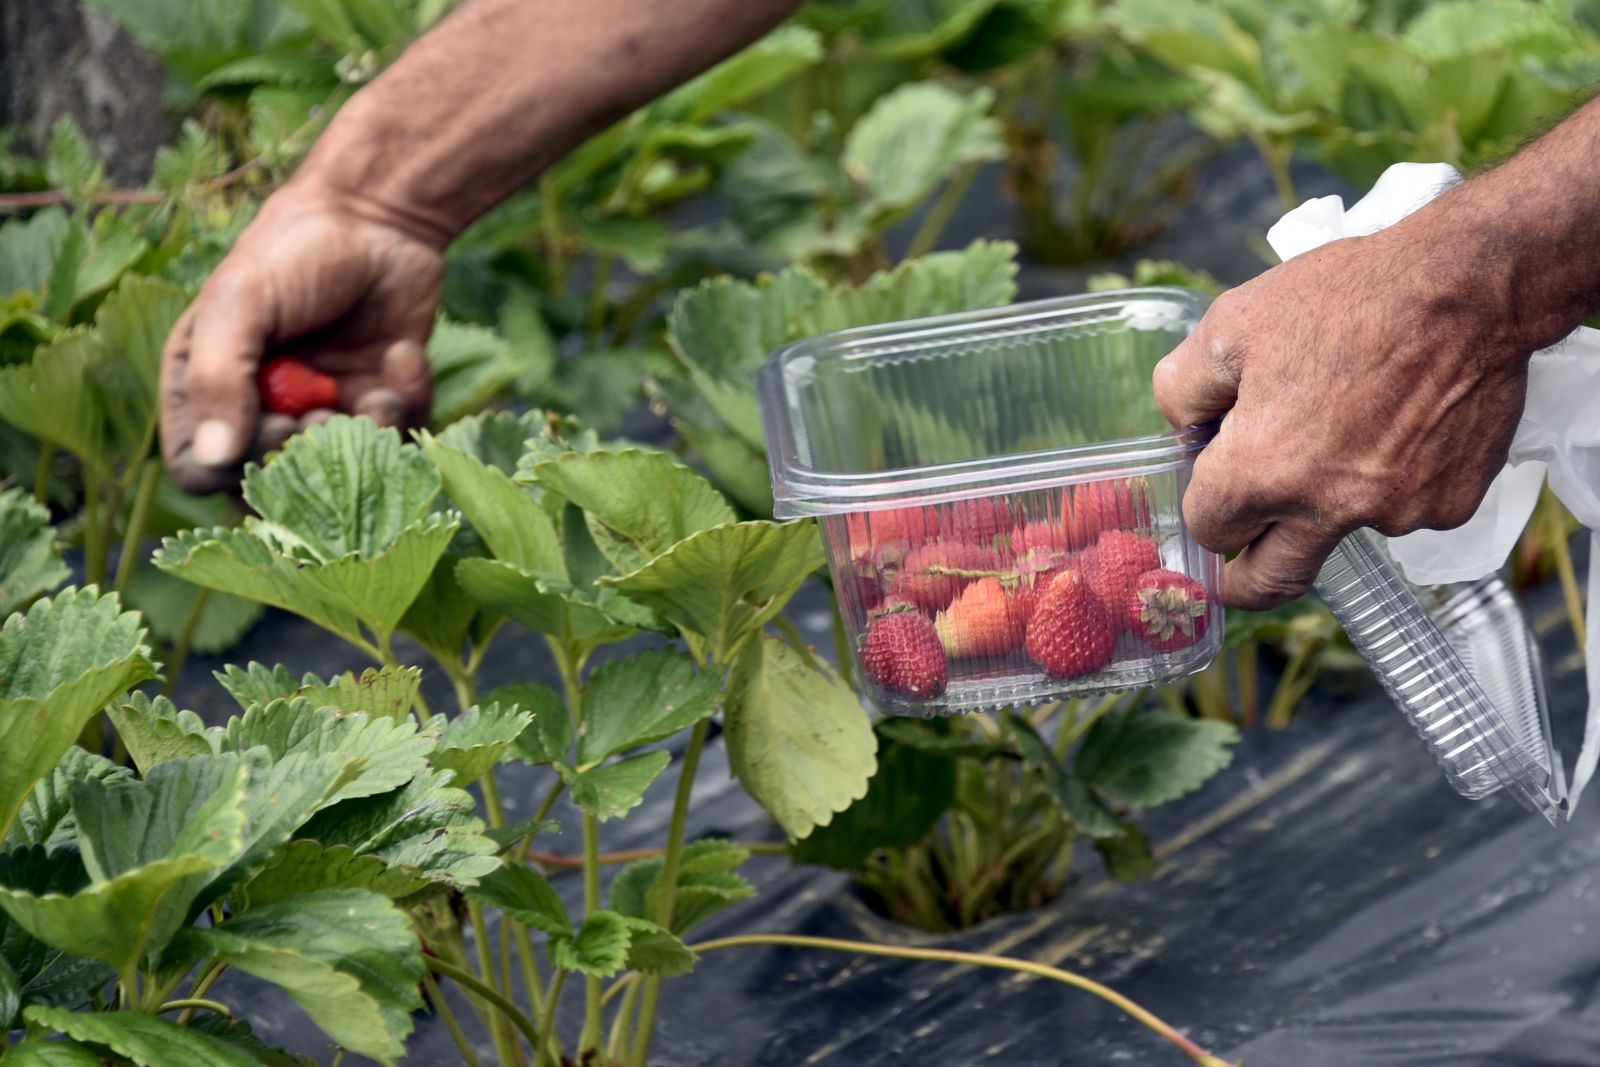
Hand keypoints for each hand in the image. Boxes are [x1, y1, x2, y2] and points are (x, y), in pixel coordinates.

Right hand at [160, 182, 443, 492]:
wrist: (379, 217)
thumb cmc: (293, 250)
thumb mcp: (241, 304)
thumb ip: (217, 379)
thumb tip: (214, 459)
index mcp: (207, 386)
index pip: (201, 468)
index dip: (236, 466)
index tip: (274, 427)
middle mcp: (262, 408)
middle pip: (274, 485)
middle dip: (309, 459)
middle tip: (328, 412)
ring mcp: (324, 409)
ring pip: (345, 472)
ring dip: (367, 436)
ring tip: (378, 392)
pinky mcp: (380, 400)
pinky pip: (398, 436)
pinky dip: (408, 402)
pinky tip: (404, 356)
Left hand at [1153, 220, 1532, 609]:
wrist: (1470, 284)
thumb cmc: (1347, 297)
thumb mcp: (1230, 324)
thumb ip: (1184, 389)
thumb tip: (1182, 428)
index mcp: (1260, 472)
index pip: (1208, 528)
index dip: (1205, 506)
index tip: (1213, 492)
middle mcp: (1326, 508)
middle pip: (1272, 580)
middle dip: (1247, 580)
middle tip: (1238, 571)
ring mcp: (1394, 513)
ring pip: (1345, 530)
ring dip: (1332, 501)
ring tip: (1350, 422)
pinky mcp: (1450, 504)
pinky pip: (1406, 508)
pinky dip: (1395, 480)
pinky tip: (1402, 422)